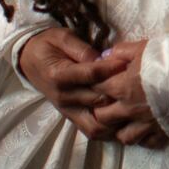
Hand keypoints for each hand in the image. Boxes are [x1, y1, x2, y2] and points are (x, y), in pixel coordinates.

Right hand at [17, 27, 128, 141]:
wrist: (29, 60)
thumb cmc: (48, 45)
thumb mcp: (62, 37)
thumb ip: (82, 49)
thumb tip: (103, 58)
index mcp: (59, 75)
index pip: (90, 75)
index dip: (111, 69)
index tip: (127, 62)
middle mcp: (63, 97)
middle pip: (97, 100)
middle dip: (119, 93)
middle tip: (139, 85)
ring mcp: (67, 110)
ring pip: (95, 125)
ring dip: (115, 119)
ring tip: (134, 108)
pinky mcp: (71, 117)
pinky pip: (91, 130)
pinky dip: (108, 130)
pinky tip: (125, 121)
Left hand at [92, 39, 168, 148]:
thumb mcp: (144, 47)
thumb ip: (121, 52)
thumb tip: (105, 57)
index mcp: (123, 87)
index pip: (96, 89)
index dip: (94, 85)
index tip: (98, 81)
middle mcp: (130, 109)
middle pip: (102, 117)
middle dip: (100, 110)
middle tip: (107, 102)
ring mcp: (146, 124)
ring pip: (122, 136)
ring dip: (119, 129)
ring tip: (124, 120)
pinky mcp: (164, 132)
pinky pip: (146, 143)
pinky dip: (143, 137)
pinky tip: (145, 128)